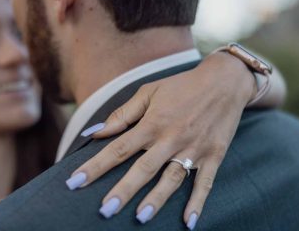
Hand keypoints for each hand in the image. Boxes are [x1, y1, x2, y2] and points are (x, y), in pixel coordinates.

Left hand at [66, 52, 256, 228]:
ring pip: (172, 178)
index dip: (95, 166)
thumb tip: (95, 131)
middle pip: (143, 168)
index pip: (118, 148)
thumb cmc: (181, 86)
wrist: (224, 81)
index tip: (74, 182)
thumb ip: (122, 115)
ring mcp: (193, 148)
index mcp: (152, 123)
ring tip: (141, 218)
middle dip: (123, 190)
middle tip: (104, 211)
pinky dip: (198, 202)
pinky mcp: (213, 155)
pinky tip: (189, 222)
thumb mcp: (149, 93)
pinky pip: (205, 182)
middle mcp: (170, 139)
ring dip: (157, 199)